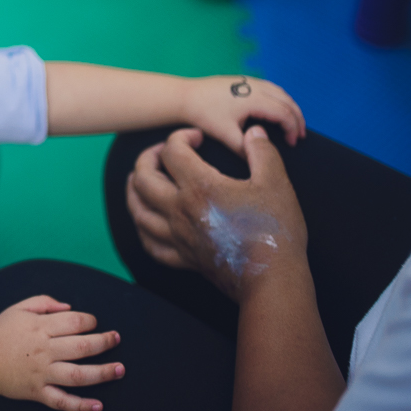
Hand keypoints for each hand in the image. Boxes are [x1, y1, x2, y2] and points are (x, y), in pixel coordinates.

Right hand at [0, 295, 122, 410]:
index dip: (90, 321)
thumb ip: (44, 302)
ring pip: (78, 375)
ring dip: (102, 373)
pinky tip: (98, 405)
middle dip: (104, 342)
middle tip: (116, 339)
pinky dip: (80, 405)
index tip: (94, 323)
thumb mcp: (19, 308)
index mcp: (39, 327)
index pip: (74, 322)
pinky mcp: (37, 392)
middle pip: (82, 347)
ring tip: (120, 369)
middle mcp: (44, 350)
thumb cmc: (0, 332)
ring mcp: (42, 373)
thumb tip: (69, 307)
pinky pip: (62, 401)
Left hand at [126, 126, 308, 302]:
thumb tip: (253, 131)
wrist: (273, 279)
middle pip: (142, 178)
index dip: (181, 136)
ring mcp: (178, 236)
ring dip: (134, 191)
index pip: (172, 151)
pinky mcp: (184, 259)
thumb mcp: (276, 182)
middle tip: (161, 152)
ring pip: (138, 211)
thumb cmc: (276, 230)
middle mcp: (180, 210)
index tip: (197, 137)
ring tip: (140, 181)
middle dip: (147, 158)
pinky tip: (148, 222)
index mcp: (199, 187)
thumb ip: (262, 151)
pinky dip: (144, 230)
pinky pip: (151, 245)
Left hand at [182, 75, 304, 148]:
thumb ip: (244, 149)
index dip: (293, 128)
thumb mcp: (225, 135)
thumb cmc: (203, 115)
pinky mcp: (242, 79)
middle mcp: (254, 86)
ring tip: (293, 124)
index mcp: (254, 98)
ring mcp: (249, 80)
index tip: (293, 143)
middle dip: (297, 118)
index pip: (284, 113)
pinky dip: (279, 99)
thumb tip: (259, 163)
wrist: (184, 97)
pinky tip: (276, 111)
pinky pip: (269, 87)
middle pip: (287, 101)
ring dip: (289, 107)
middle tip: (300, 136)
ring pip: (279, 92)